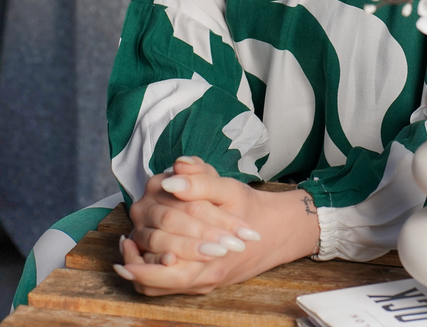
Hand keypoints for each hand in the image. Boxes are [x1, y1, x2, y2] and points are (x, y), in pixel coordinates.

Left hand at [114, 156, 319, 294]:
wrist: (274, 231)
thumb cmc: (249, 208)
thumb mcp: (230, 189)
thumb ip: (201, 180)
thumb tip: (175, 169)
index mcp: (210, 251)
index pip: (166, 264)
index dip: (141, 258)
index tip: (125, 241)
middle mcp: (203, 273)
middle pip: (160, 277)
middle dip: (137, 262)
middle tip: (120, 247)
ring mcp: (201, 281)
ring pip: (161, 287)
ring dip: (141, 272)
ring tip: (125, 256)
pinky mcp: (200, 281)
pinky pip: (168, 287)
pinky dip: (152, 275)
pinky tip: (145, 255)